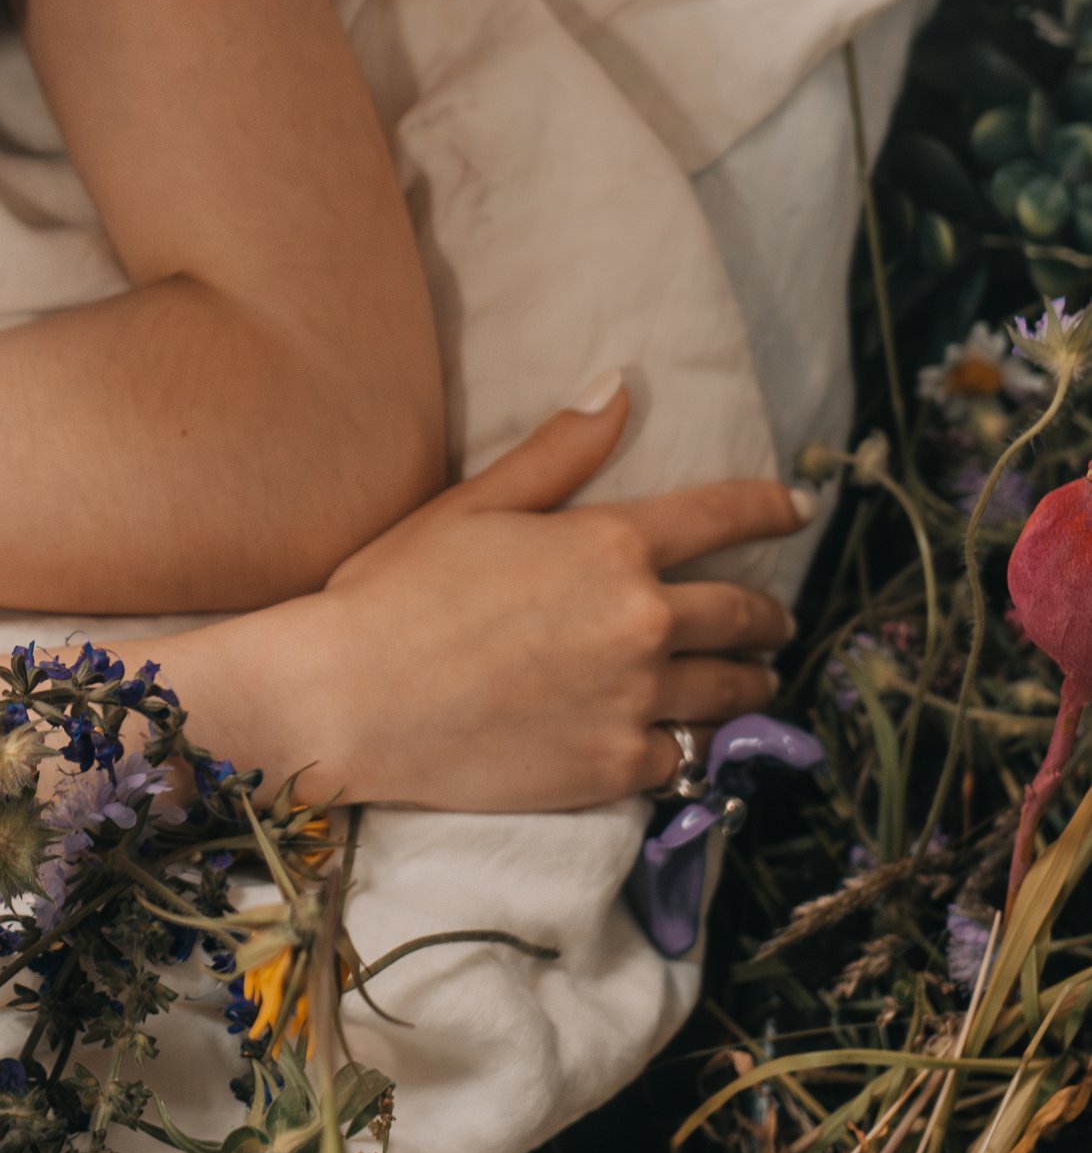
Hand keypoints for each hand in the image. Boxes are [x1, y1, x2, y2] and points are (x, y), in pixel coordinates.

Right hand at [163, 385, 812, 811]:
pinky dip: (699, 747)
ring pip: (731, 693)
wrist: (353, 697)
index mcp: (609, 544)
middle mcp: (641, 620)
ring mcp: (635, 699)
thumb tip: (620, 386)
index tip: (799, 508)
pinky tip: (694, 743)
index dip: (769, 508)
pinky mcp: (617, 767)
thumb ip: (558, 451)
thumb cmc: (398, 589)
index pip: (720, 516)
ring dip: (750, 683)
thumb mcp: (474, 502)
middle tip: (776, 620)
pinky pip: (689, 759)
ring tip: (751, 684)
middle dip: (768, 615)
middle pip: (742, 615)